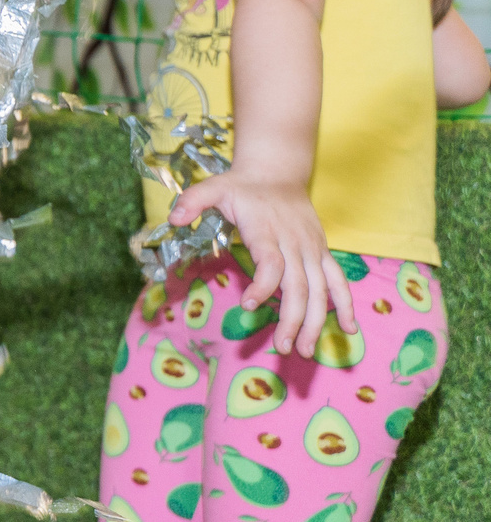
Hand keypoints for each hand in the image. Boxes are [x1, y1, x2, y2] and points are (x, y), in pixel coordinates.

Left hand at [169, 171, 350, 357]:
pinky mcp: (322, 252)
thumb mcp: (213, 187)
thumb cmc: (242, 186)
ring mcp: (312, 249)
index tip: (248, 305)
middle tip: (282, 348)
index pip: (270, 263)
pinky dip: (346, 303)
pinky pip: (338, 280)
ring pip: (320, 289)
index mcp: (267, 231)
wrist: (278, 171)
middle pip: (298, 285)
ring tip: (304, 349)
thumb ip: (193, 201)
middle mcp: (294, 243)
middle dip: (292, 319)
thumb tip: (172, 218)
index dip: (262, 285)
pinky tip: (349, 328)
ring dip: (316, 321)